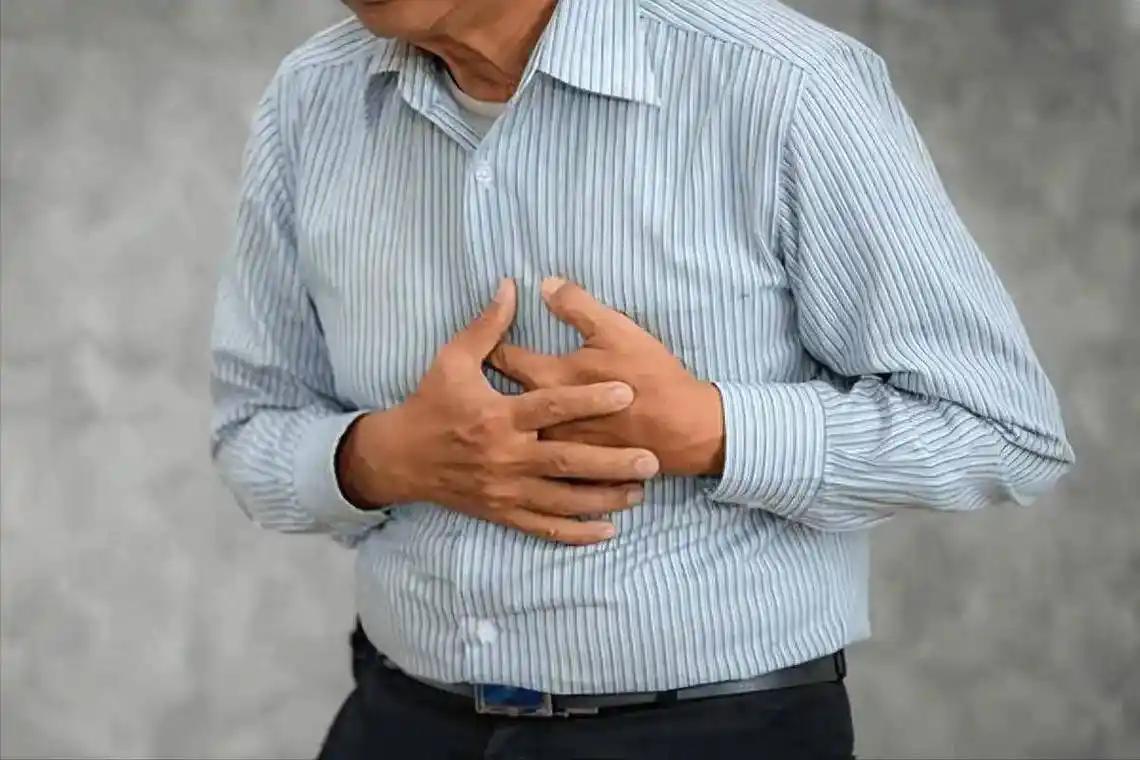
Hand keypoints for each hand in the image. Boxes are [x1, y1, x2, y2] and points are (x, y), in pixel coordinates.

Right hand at [337, 278, 659, 545]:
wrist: (399, 457)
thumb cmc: (429, 404)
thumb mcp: (452, 360)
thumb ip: (488, 326)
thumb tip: (511, 285)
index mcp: (497, 416)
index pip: (551, 407)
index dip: (589, 399)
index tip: (625, 391)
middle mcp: (505, 456)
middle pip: (566, 461)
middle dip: (610, 462)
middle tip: (650, 458)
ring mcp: (505, 489)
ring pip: (562, 499)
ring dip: (602, 498)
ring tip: (640, 492)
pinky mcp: (502, 511)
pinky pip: (544, 526)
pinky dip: (576, 531)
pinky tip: (608, 530)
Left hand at [488, 277, 725, 477]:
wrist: (685, 430)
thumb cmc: (651, 377)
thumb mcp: (616, 330)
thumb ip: (577, 306)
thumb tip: (544, 284)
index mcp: (550, 381)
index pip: (505, 358)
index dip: (492, 346)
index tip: (482, 341)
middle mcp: (544, 421)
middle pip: (503, 404)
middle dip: (484, 393)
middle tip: (470, 385)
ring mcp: (558, 452)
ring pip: (518, 443)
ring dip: (503, 432)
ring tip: (488, 429)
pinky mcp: (575, 475)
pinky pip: (543, 476)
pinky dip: (530, 468)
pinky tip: (524, 468)